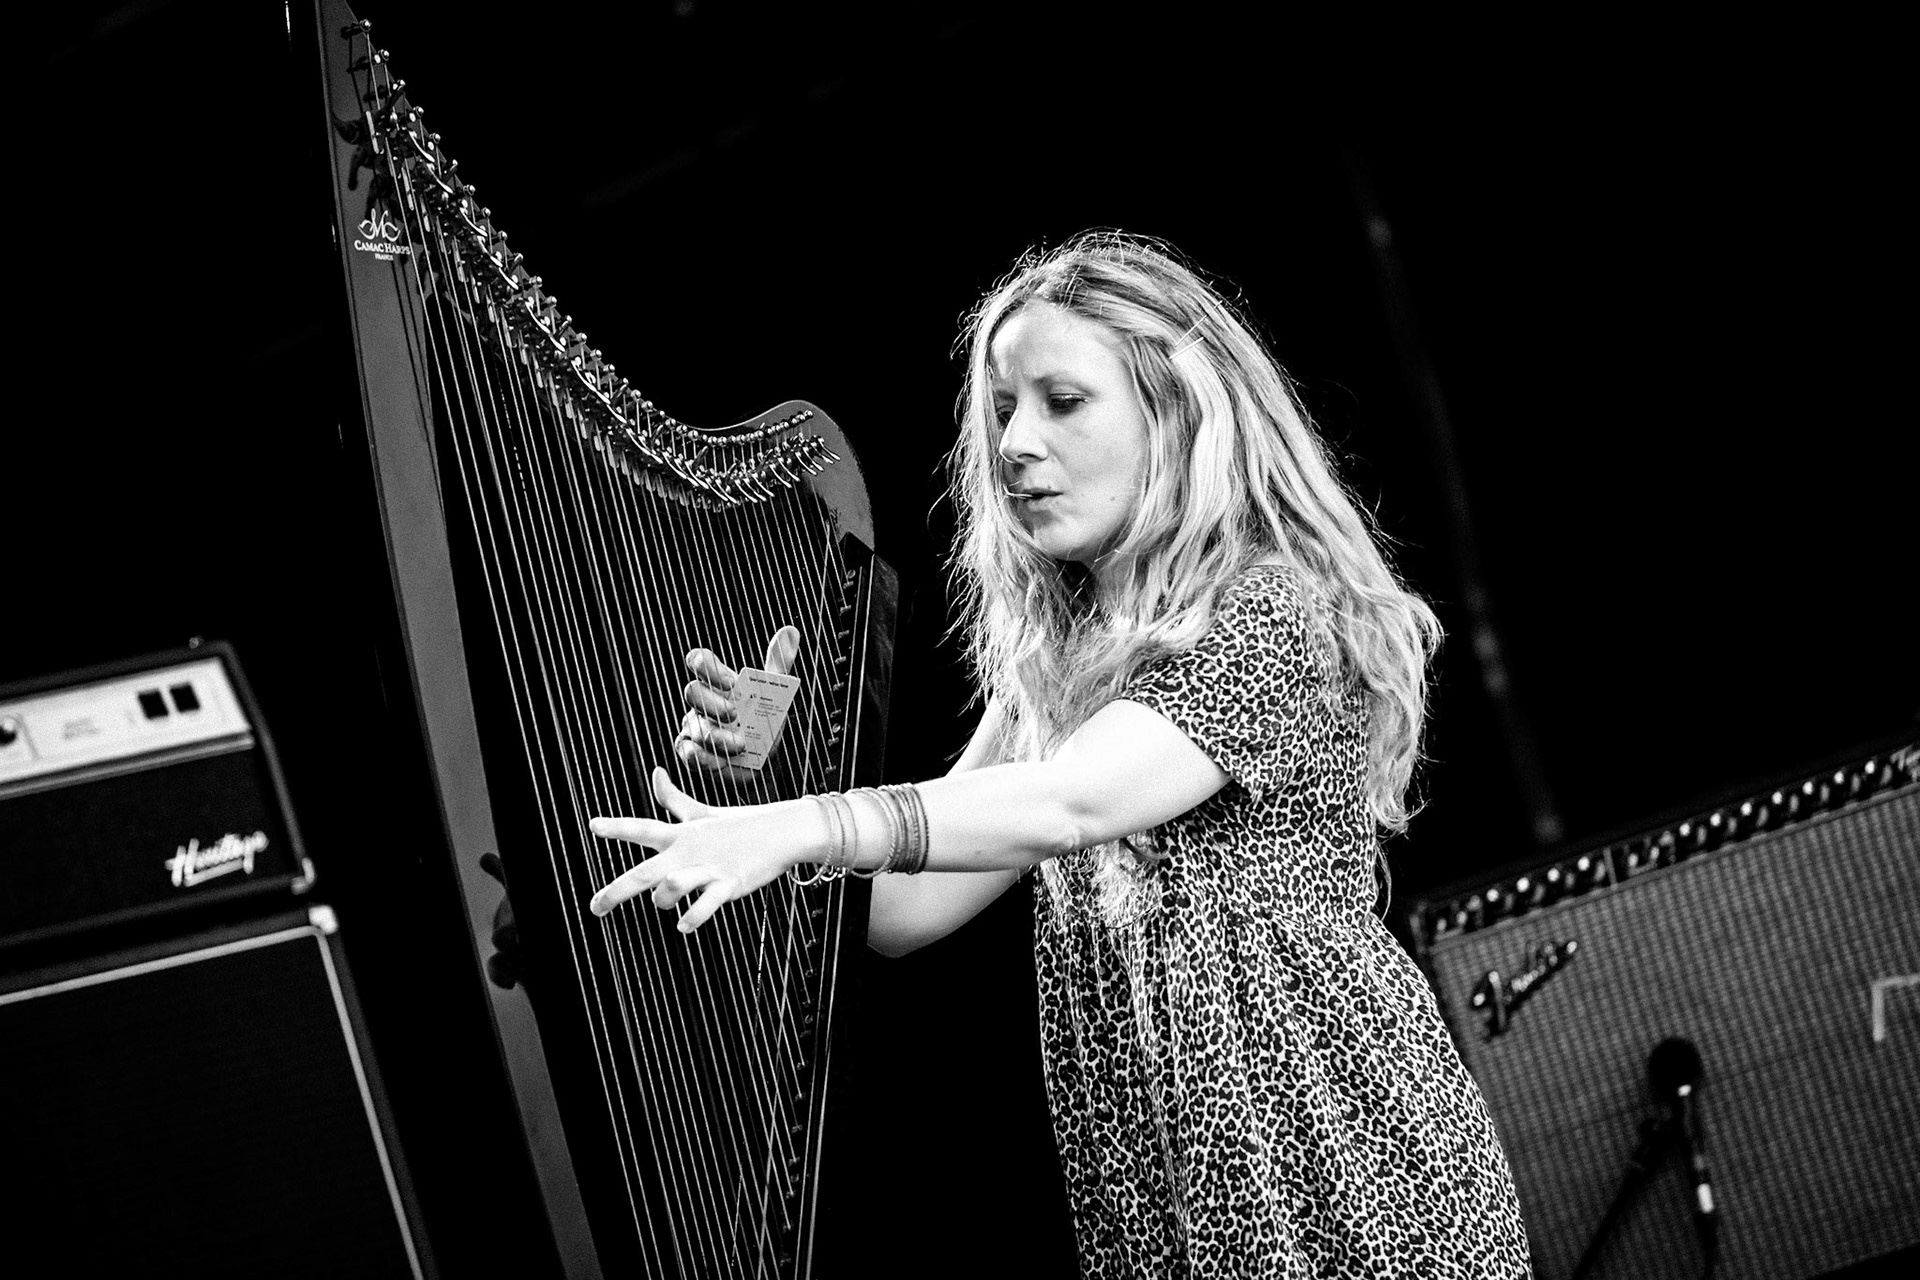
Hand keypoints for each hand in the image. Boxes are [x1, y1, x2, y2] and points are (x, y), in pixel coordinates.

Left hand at [587, 766, 812, 932]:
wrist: (783, 831)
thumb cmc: (741, 825)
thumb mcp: (703, 813)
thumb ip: (674, 799)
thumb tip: (656, 772)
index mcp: (681, 835)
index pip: (644, 829)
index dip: (617, 827)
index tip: (593, 826)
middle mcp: (689, 852)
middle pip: (645, 872)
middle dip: (615, 891)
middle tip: (594, 908)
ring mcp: (709, 868)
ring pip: (673, 886)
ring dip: (663, 898)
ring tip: (663, 904)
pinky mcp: (730, 883)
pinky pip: (708, 904)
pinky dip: (694, 917)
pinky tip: (683, 927)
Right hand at [675, 624, 800, 782]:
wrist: (764, 763)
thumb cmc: (763, 723)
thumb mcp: (774, 693)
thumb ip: (778, 664)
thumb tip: (790, 632)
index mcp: (718, 683)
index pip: (700, 662)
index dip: (707, 666)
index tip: (730, 682)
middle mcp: (703, 702)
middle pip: (692, 692)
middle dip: (711, 702)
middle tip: (733, 714)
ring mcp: (694, 727)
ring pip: (694, 726)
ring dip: (716, 736)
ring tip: (739, 745)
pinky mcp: (692, 752)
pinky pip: (688, 752)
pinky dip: (704, 758)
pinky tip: (721, 760)